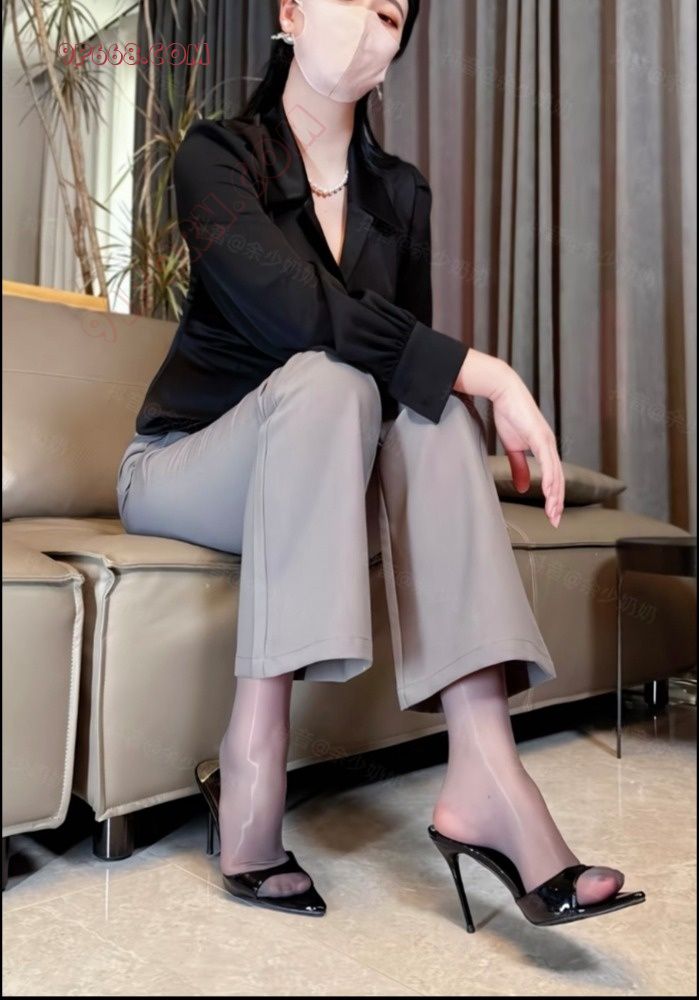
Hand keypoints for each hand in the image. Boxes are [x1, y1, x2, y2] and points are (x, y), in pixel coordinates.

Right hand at [490, 368, 564, 527]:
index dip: (554, 496)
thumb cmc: (509, 415)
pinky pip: (547, 463)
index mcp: (545, 448)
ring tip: (553, 512)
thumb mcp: (513, 447)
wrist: (504, 392)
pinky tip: (549, 492)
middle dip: (558, 502)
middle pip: (559, 479)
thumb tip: (523, 487)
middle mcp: (550, 446)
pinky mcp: (540, 437)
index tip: (551, 513)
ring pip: (556, 474)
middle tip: (555, 520)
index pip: (553, 477)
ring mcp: (547, 441)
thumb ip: (519, 467)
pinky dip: (549, 479)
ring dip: (555, 495)